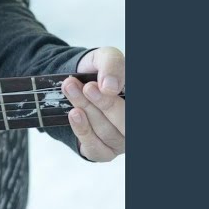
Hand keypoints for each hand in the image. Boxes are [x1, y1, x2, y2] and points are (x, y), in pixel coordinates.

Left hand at [62, 47, 125, 161]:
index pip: (135, 108)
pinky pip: (96, 148)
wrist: (77, 82)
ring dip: (87, 109)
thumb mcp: (105, 57)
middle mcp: (132, 123)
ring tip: (70, 89)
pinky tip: (74, 114)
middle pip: (126, 123)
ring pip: (107, 133)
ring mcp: (122, 140)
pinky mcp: (104, 151)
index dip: (117, 103)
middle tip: (86, 87)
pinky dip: (83, 130)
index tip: (101, 86)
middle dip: (104, 104)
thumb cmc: (99, 71)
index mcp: (137, 101)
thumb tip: (109, 86)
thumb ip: (112, 64)